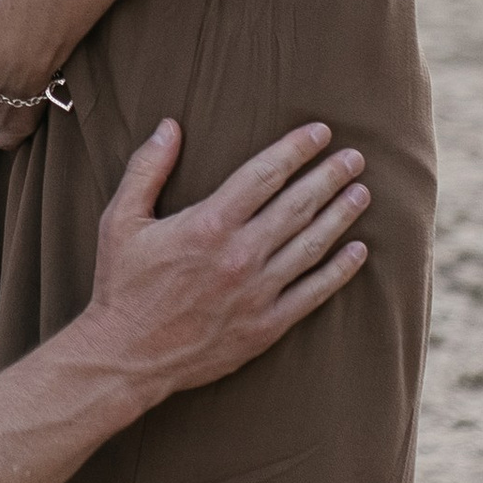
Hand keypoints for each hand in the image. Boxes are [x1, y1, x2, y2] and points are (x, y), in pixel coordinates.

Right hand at [78, 116, 367, 402]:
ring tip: (361, 193)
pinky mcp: (266, 326)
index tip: (320, 133)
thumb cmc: (122, 285)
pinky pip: (313, 293)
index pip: (264, 174)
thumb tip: (169, 126)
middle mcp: (240, 255)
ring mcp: (257, 292)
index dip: (296, 149)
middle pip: (298, 205)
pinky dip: (339, 270)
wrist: (126, 356)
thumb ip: (146, 168)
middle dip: (330, 176)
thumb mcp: (120, 219)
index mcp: (208, 224)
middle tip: (355, 158)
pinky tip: (358, 251)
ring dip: (341, 216)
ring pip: (312, 245)